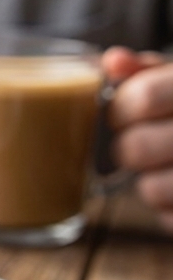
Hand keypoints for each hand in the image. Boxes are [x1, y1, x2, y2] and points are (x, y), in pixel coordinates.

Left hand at [102, 46, 172, 229]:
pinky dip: (167, 208)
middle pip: (136, 148)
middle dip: (127, 148)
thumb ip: (148, 71)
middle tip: (136, 143)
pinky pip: (168, 218)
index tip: (120, 114)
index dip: (120, 108)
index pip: (143, 97)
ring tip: (164, 167)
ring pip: (151, 189)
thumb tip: (112, 61)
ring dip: (148, 181)